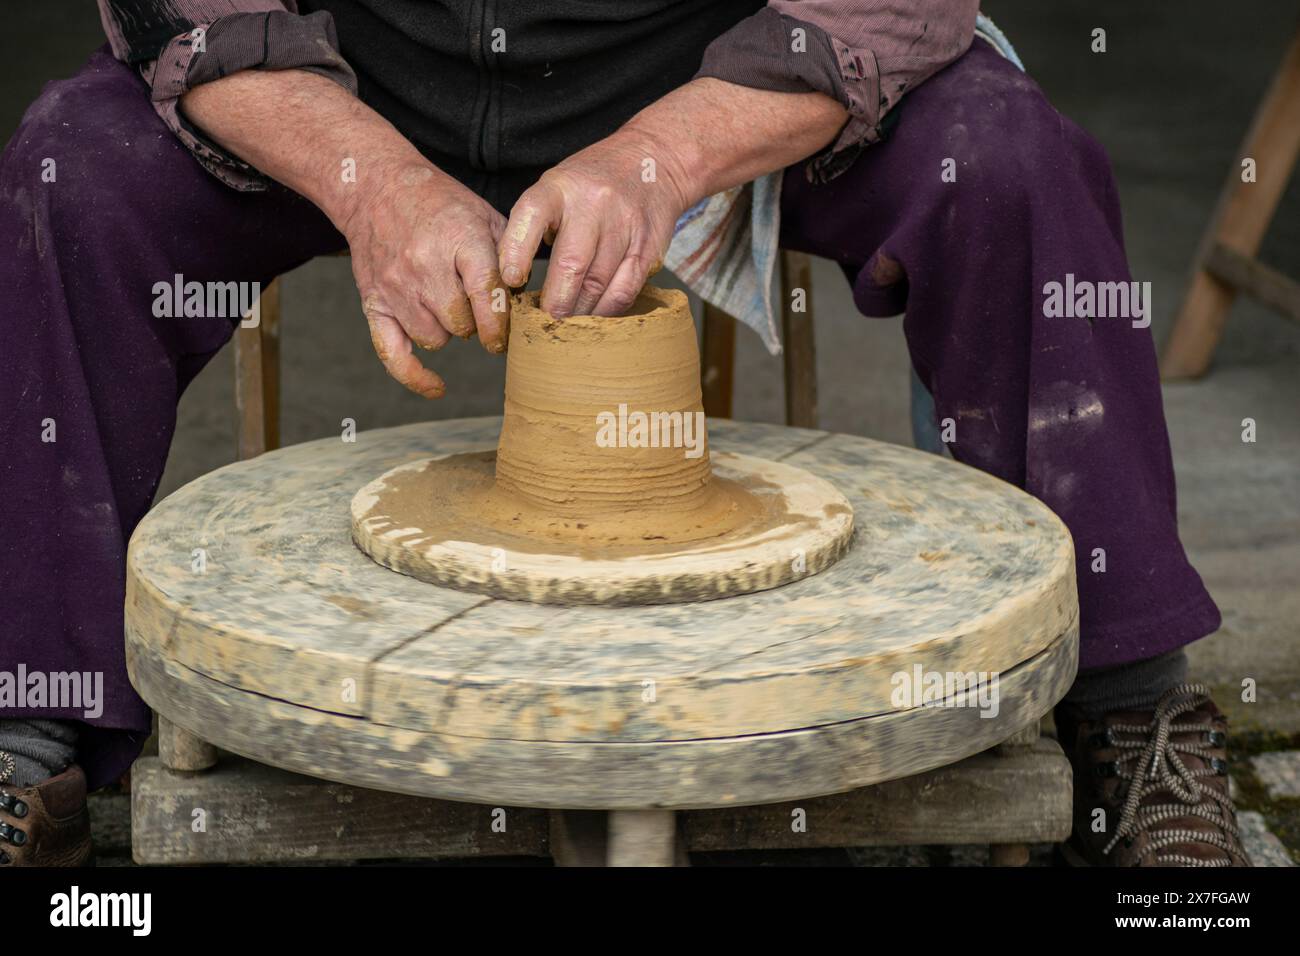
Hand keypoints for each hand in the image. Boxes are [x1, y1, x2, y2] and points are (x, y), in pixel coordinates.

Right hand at [344, 165, 510, 396]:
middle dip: (475, 323)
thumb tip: (532, 301)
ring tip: (448, 307)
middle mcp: (424, 264)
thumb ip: (510, 255)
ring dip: (448, 333)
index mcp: (458, 238)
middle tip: (476, 309)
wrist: (375, 186)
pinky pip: (392, 354)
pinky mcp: (373, 302)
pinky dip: (414, 376)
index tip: (506, 336)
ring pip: (434, 340)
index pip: (486, 294)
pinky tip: (436, 386)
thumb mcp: (483, 215)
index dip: (500, 324)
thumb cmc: (439, 204)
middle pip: (461, 323)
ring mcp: (395, 286)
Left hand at [499, 131, 690, 317]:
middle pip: (571, 264)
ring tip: (567, 327)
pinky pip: (625, 290)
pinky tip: (595, 318)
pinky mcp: (648, 247)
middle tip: (544, 323)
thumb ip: (536, 227)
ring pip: (598, 284)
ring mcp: (624, 225)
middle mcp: (593, 204)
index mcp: (560, 187)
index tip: (511, 279)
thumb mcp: (557, 188)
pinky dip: (606, 311)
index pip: (532, 215)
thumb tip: (517, 283)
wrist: (653, 163)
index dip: (517, 249)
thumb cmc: (592, 184)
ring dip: (579, 313)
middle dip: (555, 303)